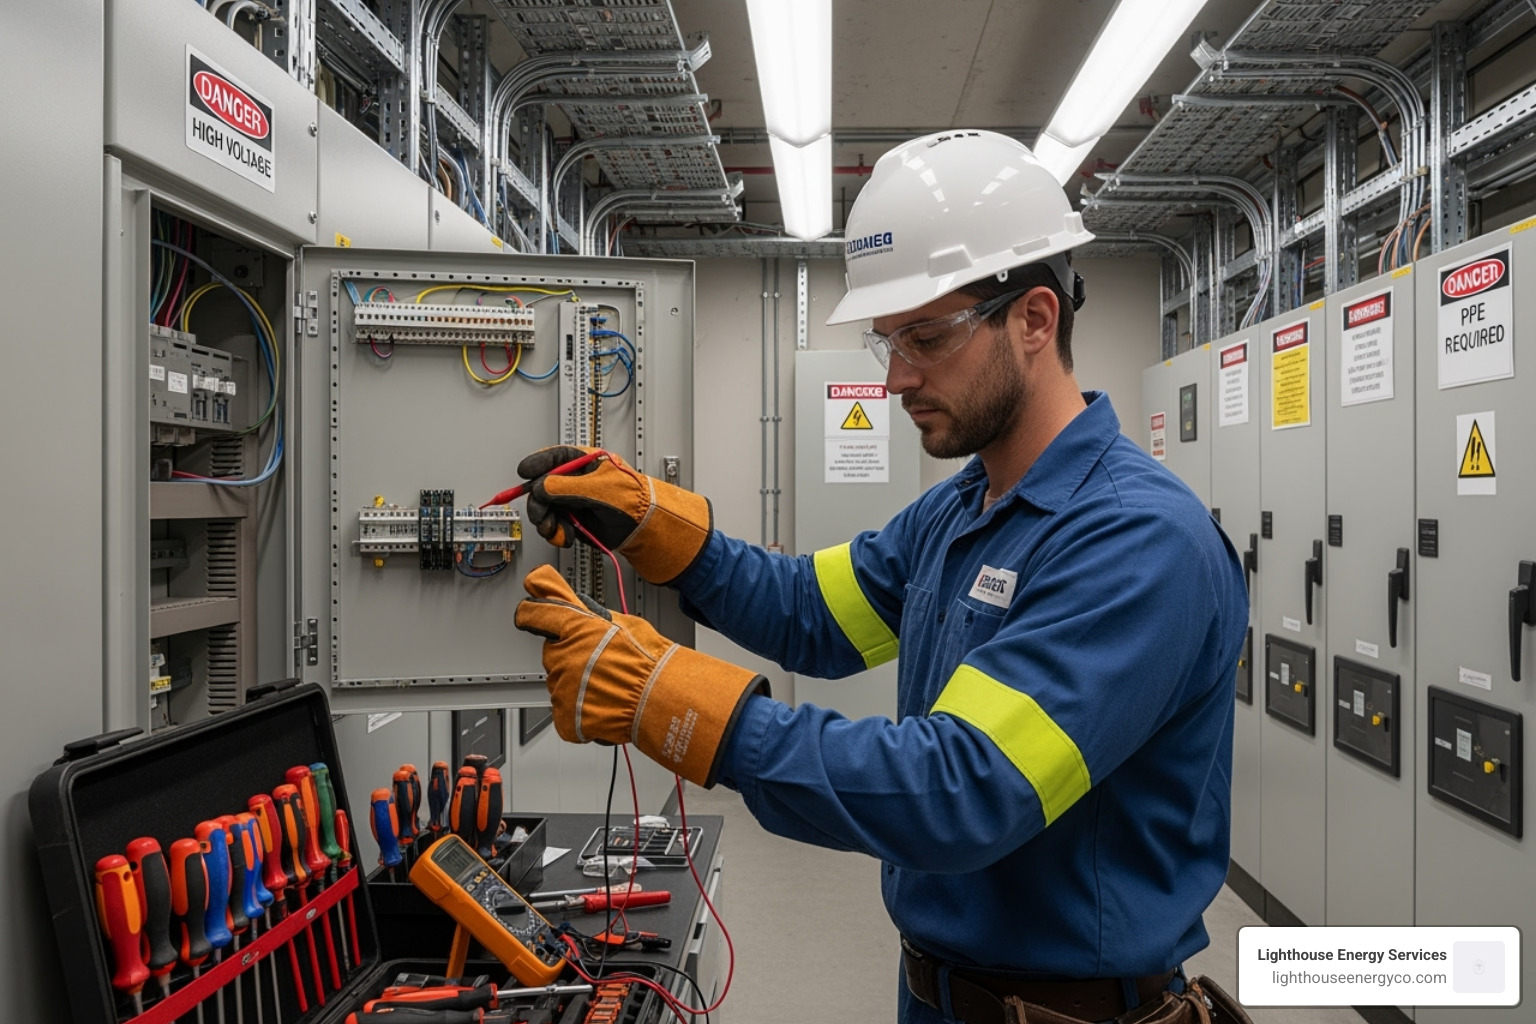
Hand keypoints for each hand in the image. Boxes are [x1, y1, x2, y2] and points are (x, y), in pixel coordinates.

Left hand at [514, 565, 767, 786]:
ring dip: (577, 685)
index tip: (530, 612)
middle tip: (600, 663)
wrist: (663, 701)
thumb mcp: (625, 623)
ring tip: (607, 688)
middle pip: (553, 654)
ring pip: (560, 684)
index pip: (536, 613)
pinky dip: (580, 712)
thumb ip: (593, 615)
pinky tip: (602, 706)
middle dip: (571, 656)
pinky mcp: (566, 718)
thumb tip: (580, 607)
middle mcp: (563, 658)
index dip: (532, 612)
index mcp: (576, 629)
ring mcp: (562, 690)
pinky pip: (565, 713)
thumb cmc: (652, 664)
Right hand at [516, 446, 711, 584]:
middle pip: (543, 487)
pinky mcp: (576, 520)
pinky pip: (556, 525)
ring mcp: (575, 501)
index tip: (523, 471)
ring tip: (558, 530)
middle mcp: (576, 480)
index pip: (553, 457)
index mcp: (585, 461)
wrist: (646, 526)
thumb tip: (540, 487)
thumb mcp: (597, 488)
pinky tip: (568, 536)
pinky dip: (558, 533)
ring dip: (548, 522)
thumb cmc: (634, 499)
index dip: (536, 464)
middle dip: (540, 504)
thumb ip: (565, 486)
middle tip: (542, 515)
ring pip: (546, 509)